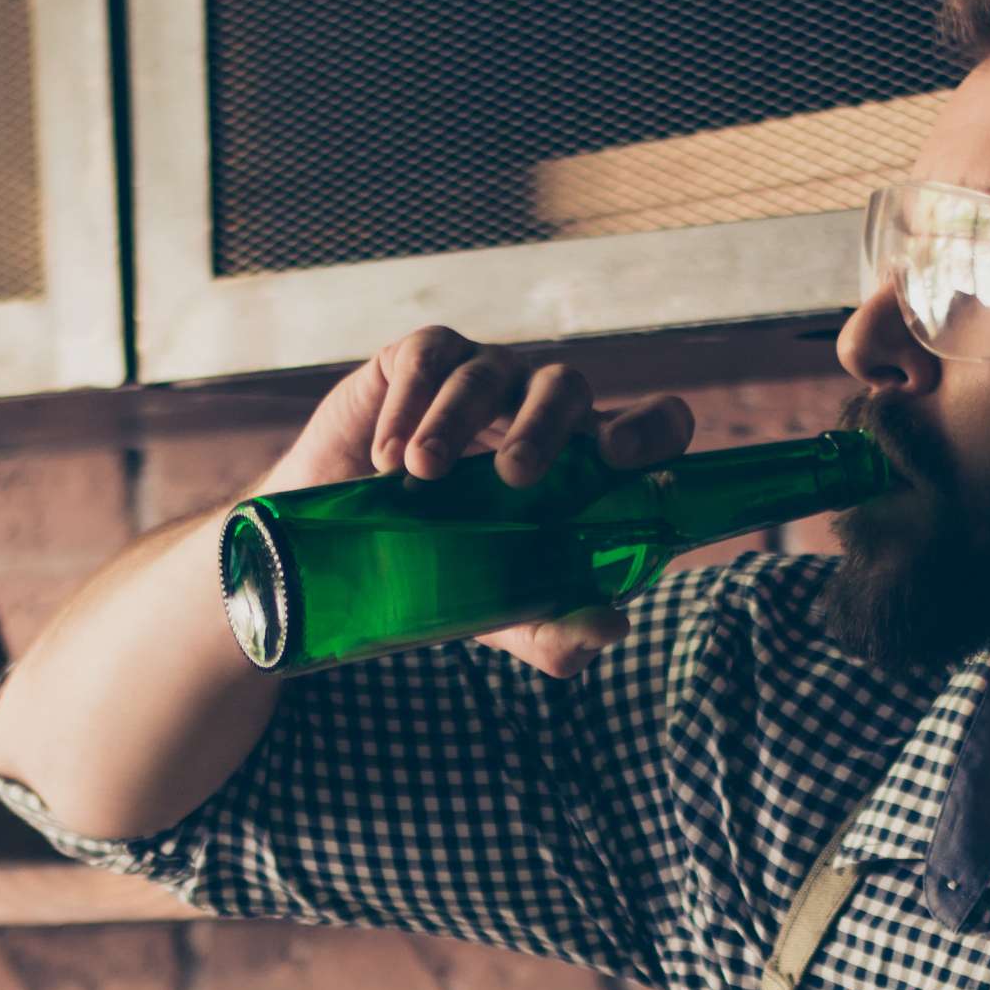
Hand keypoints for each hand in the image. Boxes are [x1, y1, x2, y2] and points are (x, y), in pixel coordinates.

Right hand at [265, 323, 693, 677]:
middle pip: (565, 387)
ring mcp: (481, 379)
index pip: (651, 423)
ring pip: (489, 373)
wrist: (337, 553)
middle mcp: (539, 409)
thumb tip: (612, 626)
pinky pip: (429, 358)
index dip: (652, 428)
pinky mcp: (418, 360)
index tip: (618, 458)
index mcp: (582, 462)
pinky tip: (387, 458)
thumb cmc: (441, 570)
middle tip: (513, 475)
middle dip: (544, 426)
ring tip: (421, 473)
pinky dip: (409, 405)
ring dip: (457, 420)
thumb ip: (556, 631)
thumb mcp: (500, 613)